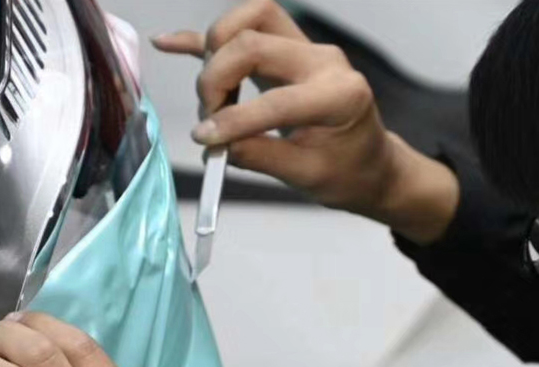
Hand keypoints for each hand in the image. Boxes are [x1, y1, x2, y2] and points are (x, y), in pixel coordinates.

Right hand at [152, 0, 458, 243]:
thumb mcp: (306, 176)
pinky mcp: (286, 51)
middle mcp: (323, 60)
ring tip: (210, 94)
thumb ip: (260, 156)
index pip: (275, 99)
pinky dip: (205, 40)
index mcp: (339, 95)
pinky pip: (245, 31)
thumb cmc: (347, 170)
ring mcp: (306, 49)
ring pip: (254, 19)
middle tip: (208, 119)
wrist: (370, 161)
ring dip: (217, 48)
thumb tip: (217, 143)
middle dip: (217, 78)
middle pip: (254, 41)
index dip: (233, 120)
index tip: (205, 139)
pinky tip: (169, 43)